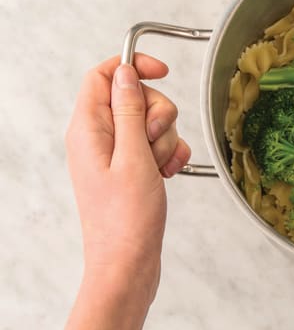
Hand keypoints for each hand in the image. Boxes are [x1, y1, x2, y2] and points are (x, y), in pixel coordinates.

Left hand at [65, 54, 190, 299]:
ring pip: (151, 122)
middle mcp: (98, 137)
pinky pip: (157, 145)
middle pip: (135, 98)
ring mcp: (116, 153)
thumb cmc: (125, 219)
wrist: (127, 263)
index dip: (134, 67)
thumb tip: (125, 73)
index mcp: (88, 129)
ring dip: (166, 139)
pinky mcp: (131, 168)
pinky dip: (169, 155)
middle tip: (155, 142)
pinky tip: (169, 173)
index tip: (163, 72)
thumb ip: (128, 110)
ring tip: (159, 168)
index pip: (105, 75)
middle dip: (159, 114)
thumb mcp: (132, 156)